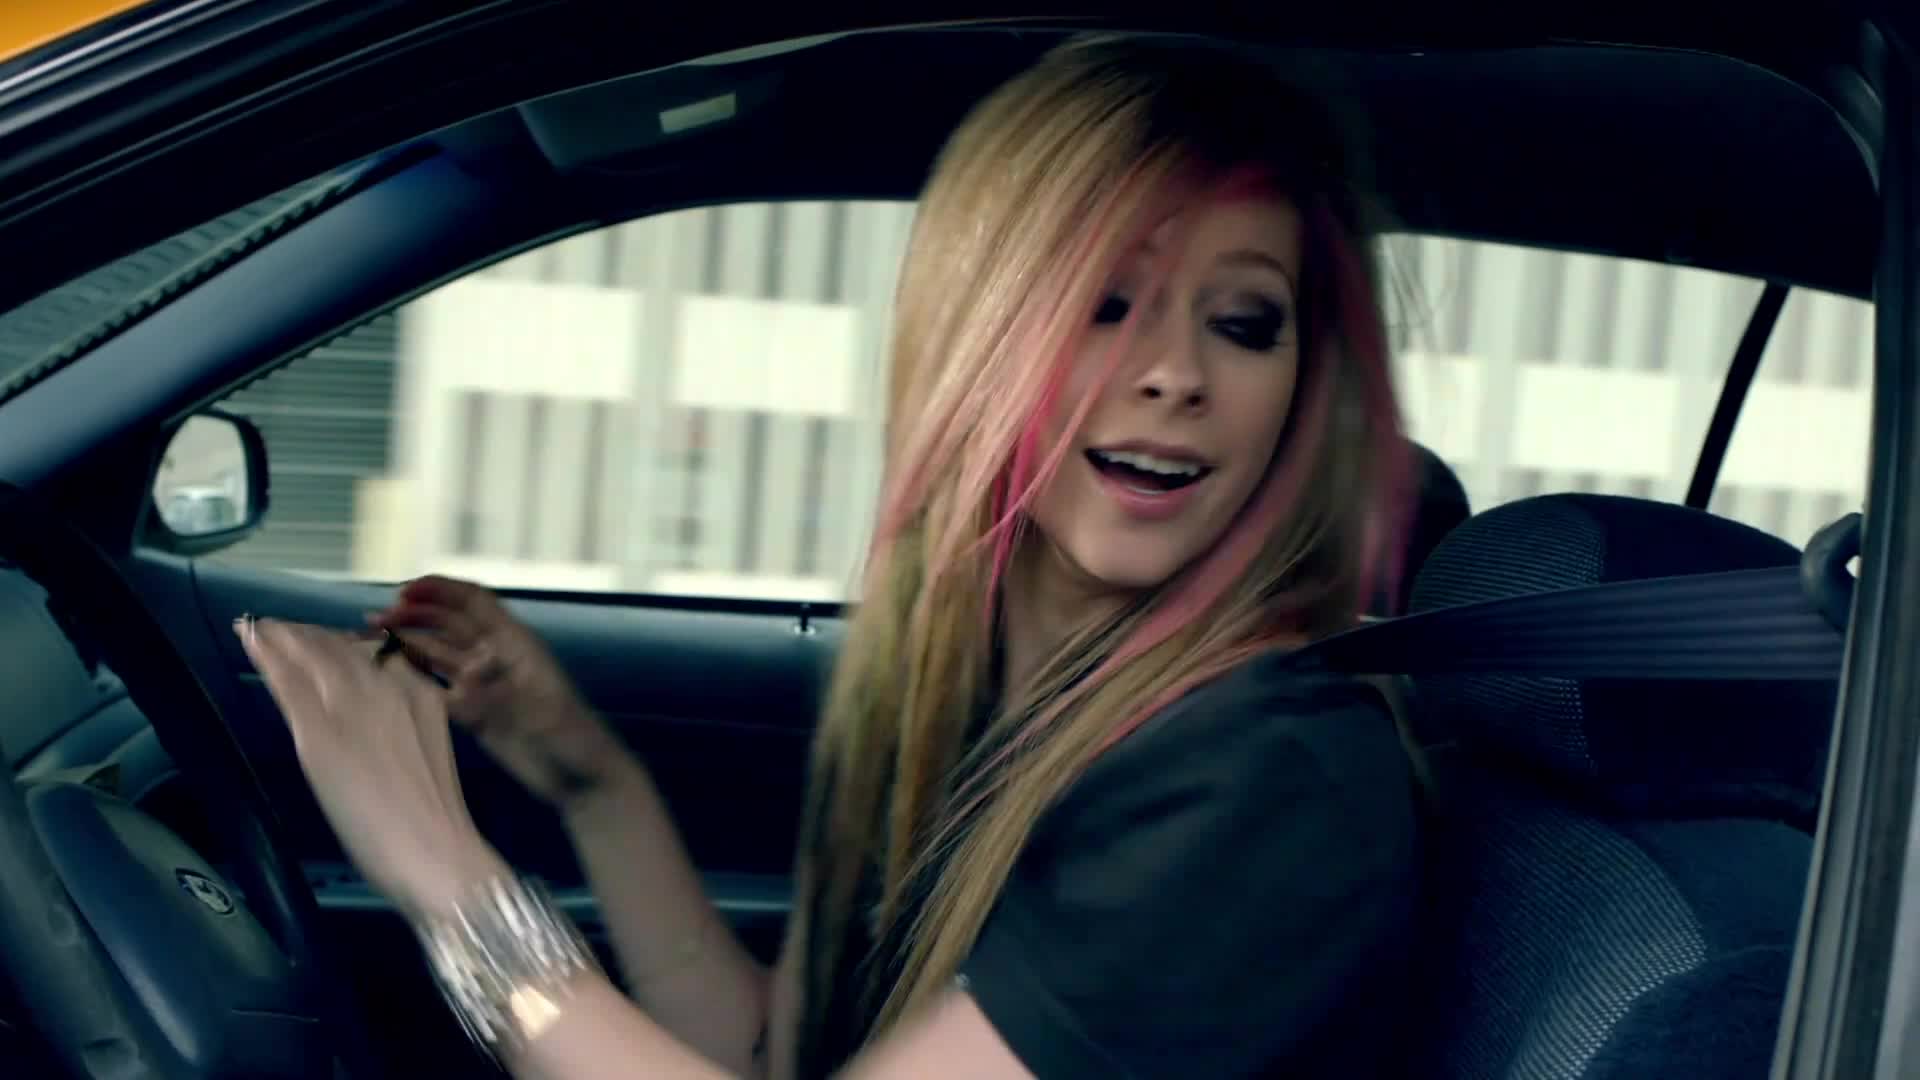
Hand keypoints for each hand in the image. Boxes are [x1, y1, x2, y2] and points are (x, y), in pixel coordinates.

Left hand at [237, 618, 506, 918]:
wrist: (433, 848)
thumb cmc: (436, 816)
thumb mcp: (426, 753)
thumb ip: (401, 726)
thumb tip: (376, 720)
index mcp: (420, 692)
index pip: (373, 655)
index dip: (340, 644)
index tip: (319, 641)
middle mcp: (386, 687)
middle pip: (339, 649)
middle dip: (307, 637)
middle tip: (281, 631)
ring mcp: (350, 706)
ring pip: (310, 657)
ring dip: (282, 638)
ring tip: (259, 628)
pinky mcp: (317, 731)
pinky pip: (287, 683)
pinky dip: (266, 657)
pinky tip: (252, 641)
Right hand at [368, 576, 629, 808]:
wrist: (584, 780)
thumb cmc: (571, 739)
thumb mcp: (538, 716)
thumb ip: (496, 700)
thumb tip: (457, 688)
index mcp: (515, 644)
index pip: (474, 603)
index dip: (440, 591)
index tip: (403, 591)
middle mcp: (495, 658)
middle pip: (447, 625)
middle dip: (412, 617)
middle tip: (373, 620)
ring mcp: (484, 686)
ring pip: (438, 655)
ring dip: (406, 645)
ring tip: (367, 641)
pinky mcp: (475, 714)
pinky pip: (437, 688)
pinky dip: (412, 680)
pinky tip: (384, 678)